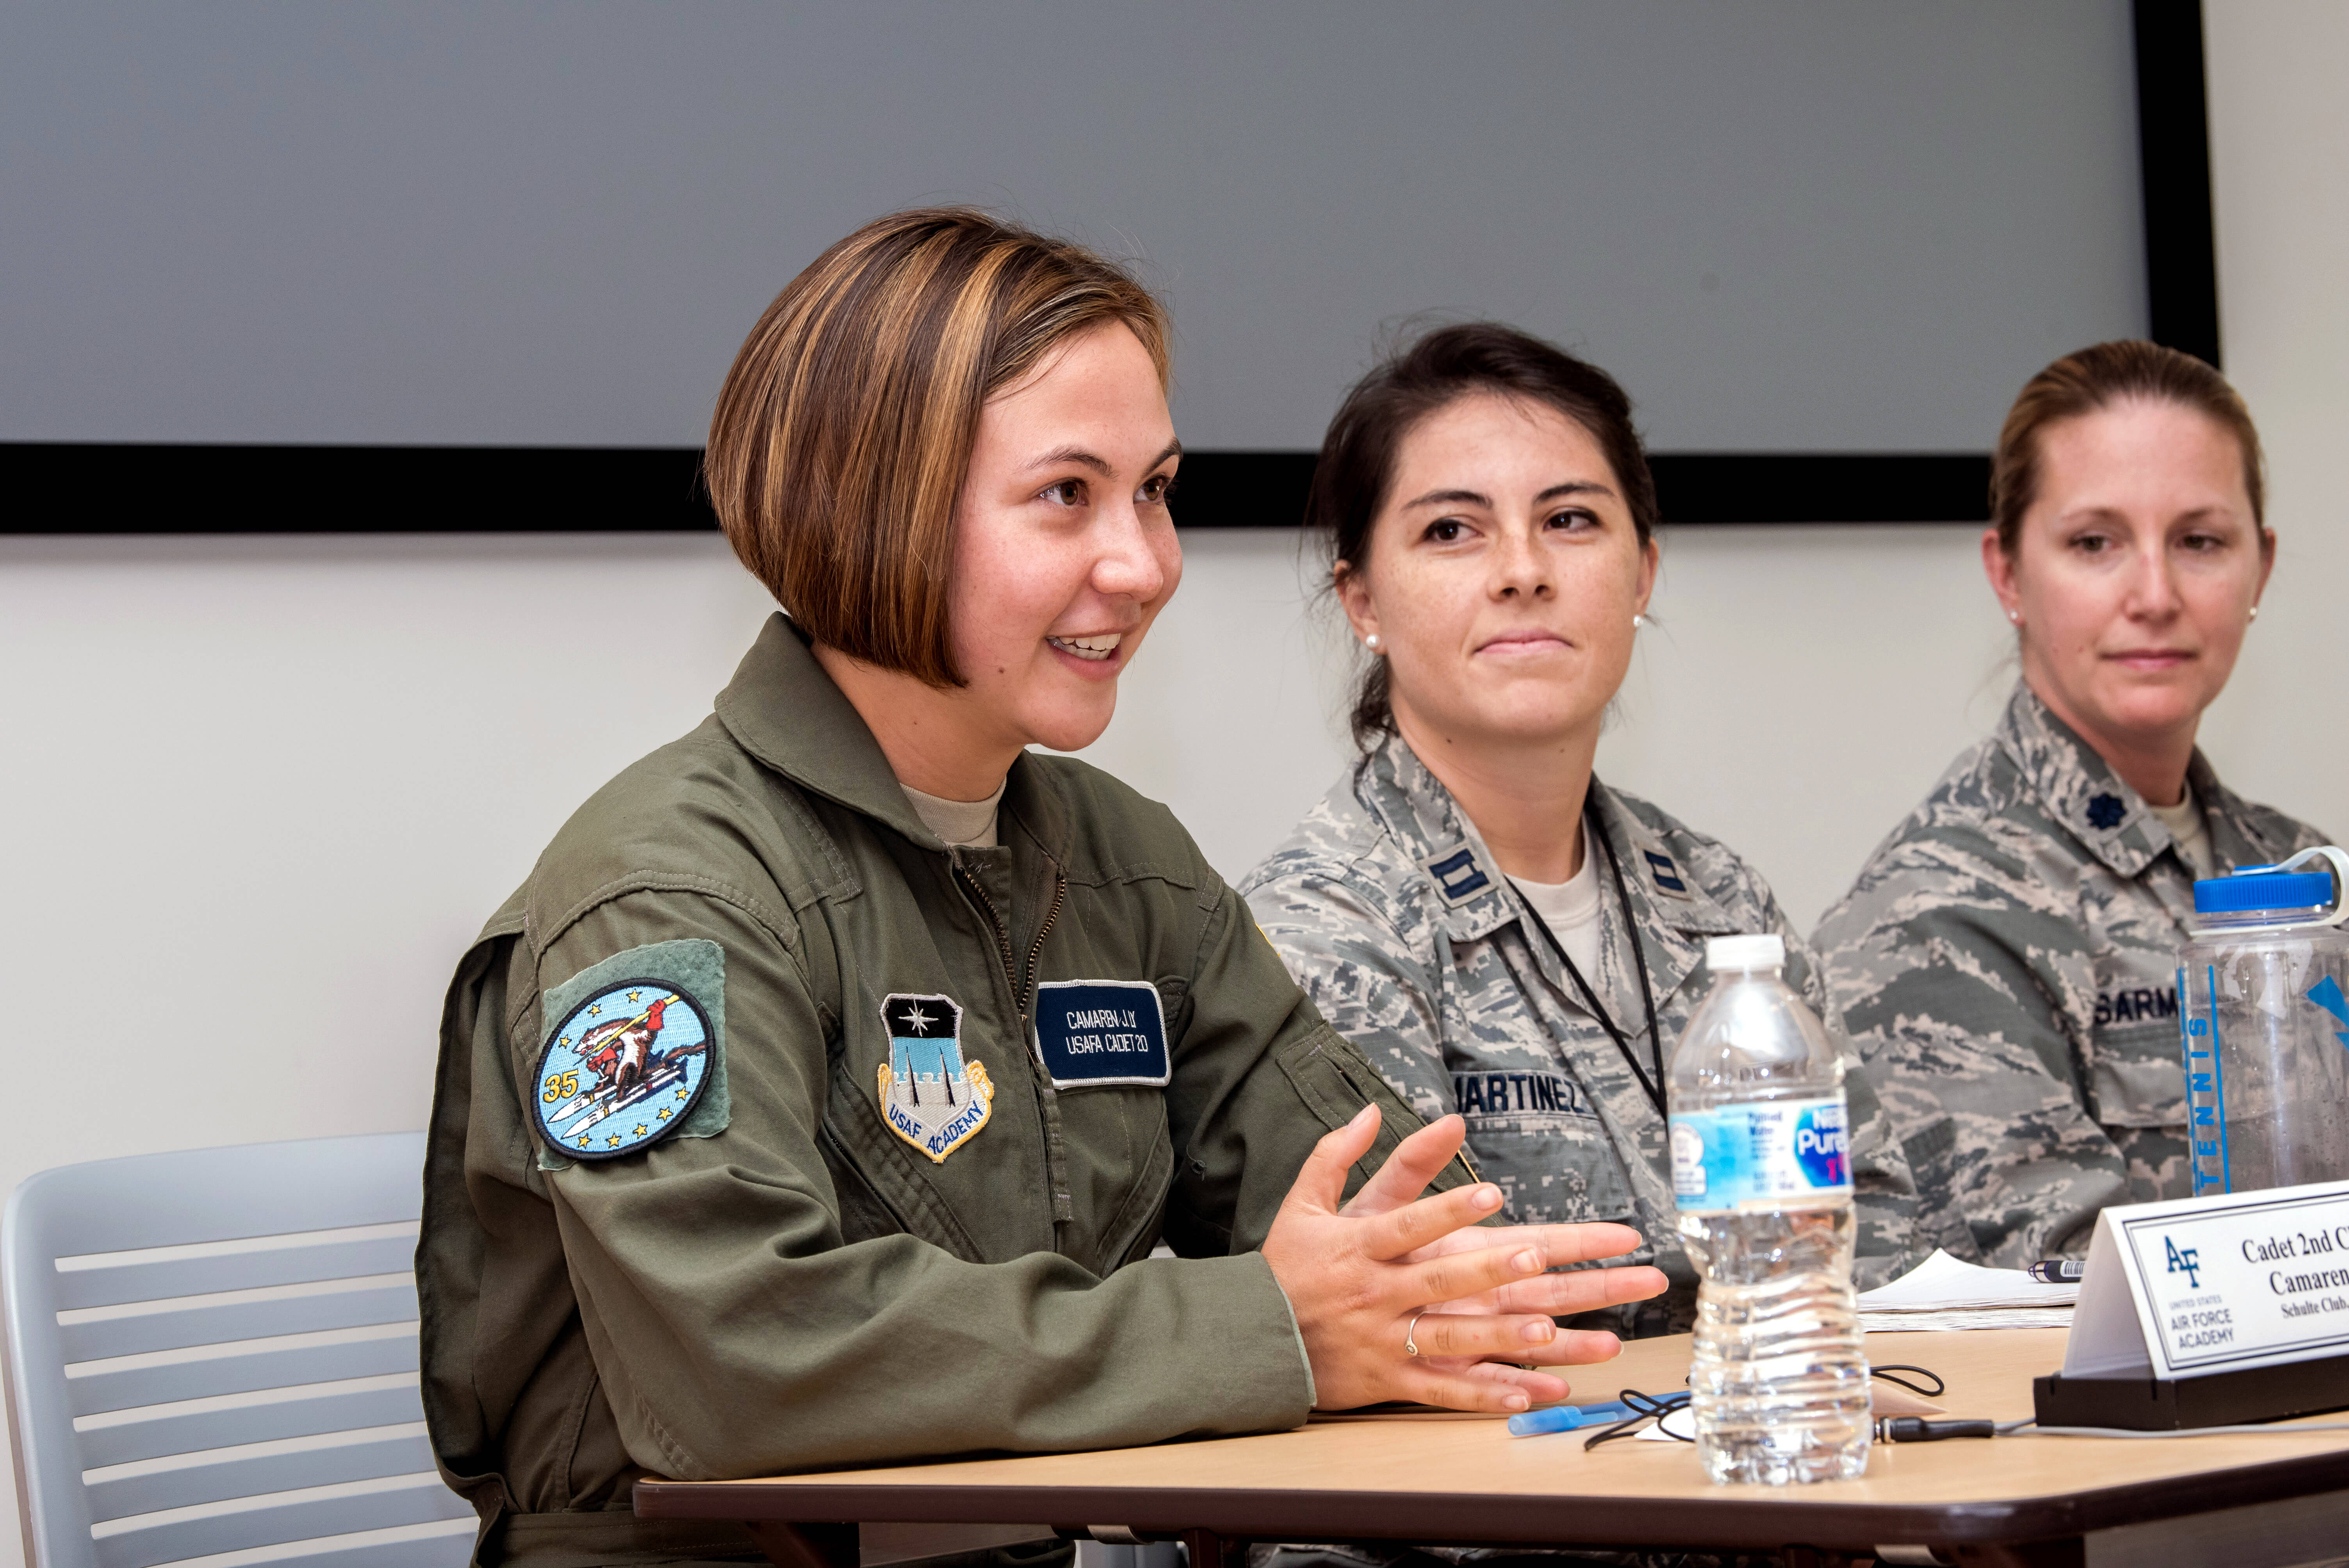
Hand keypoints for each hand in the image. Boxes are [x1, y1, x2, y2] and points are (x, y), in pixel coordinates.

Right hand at [1262, 1105, 1667, 1412]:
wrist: (1250, 1339)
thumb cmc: (1284, 1268)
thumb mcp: (1302, 1204)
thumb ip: (1335, 1155)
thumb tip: (1369, 1111)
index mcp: (1358, 1248)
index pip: (1409, 1225)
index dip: (1450, 1209)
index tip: (1491, 1192)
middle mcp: (1375, 1294)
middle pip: (1439, 1281)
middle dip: (1489, 1269)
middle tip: (1535, 1256)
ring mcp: (1382, 1341)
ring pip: (1448, 1339)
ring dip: (1498, 1336)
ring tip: (1545, 1329)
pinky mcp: (1386, 1382)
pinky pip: (1441, 1392)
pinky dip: (1482, 1396)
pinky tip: (1524, 1395)